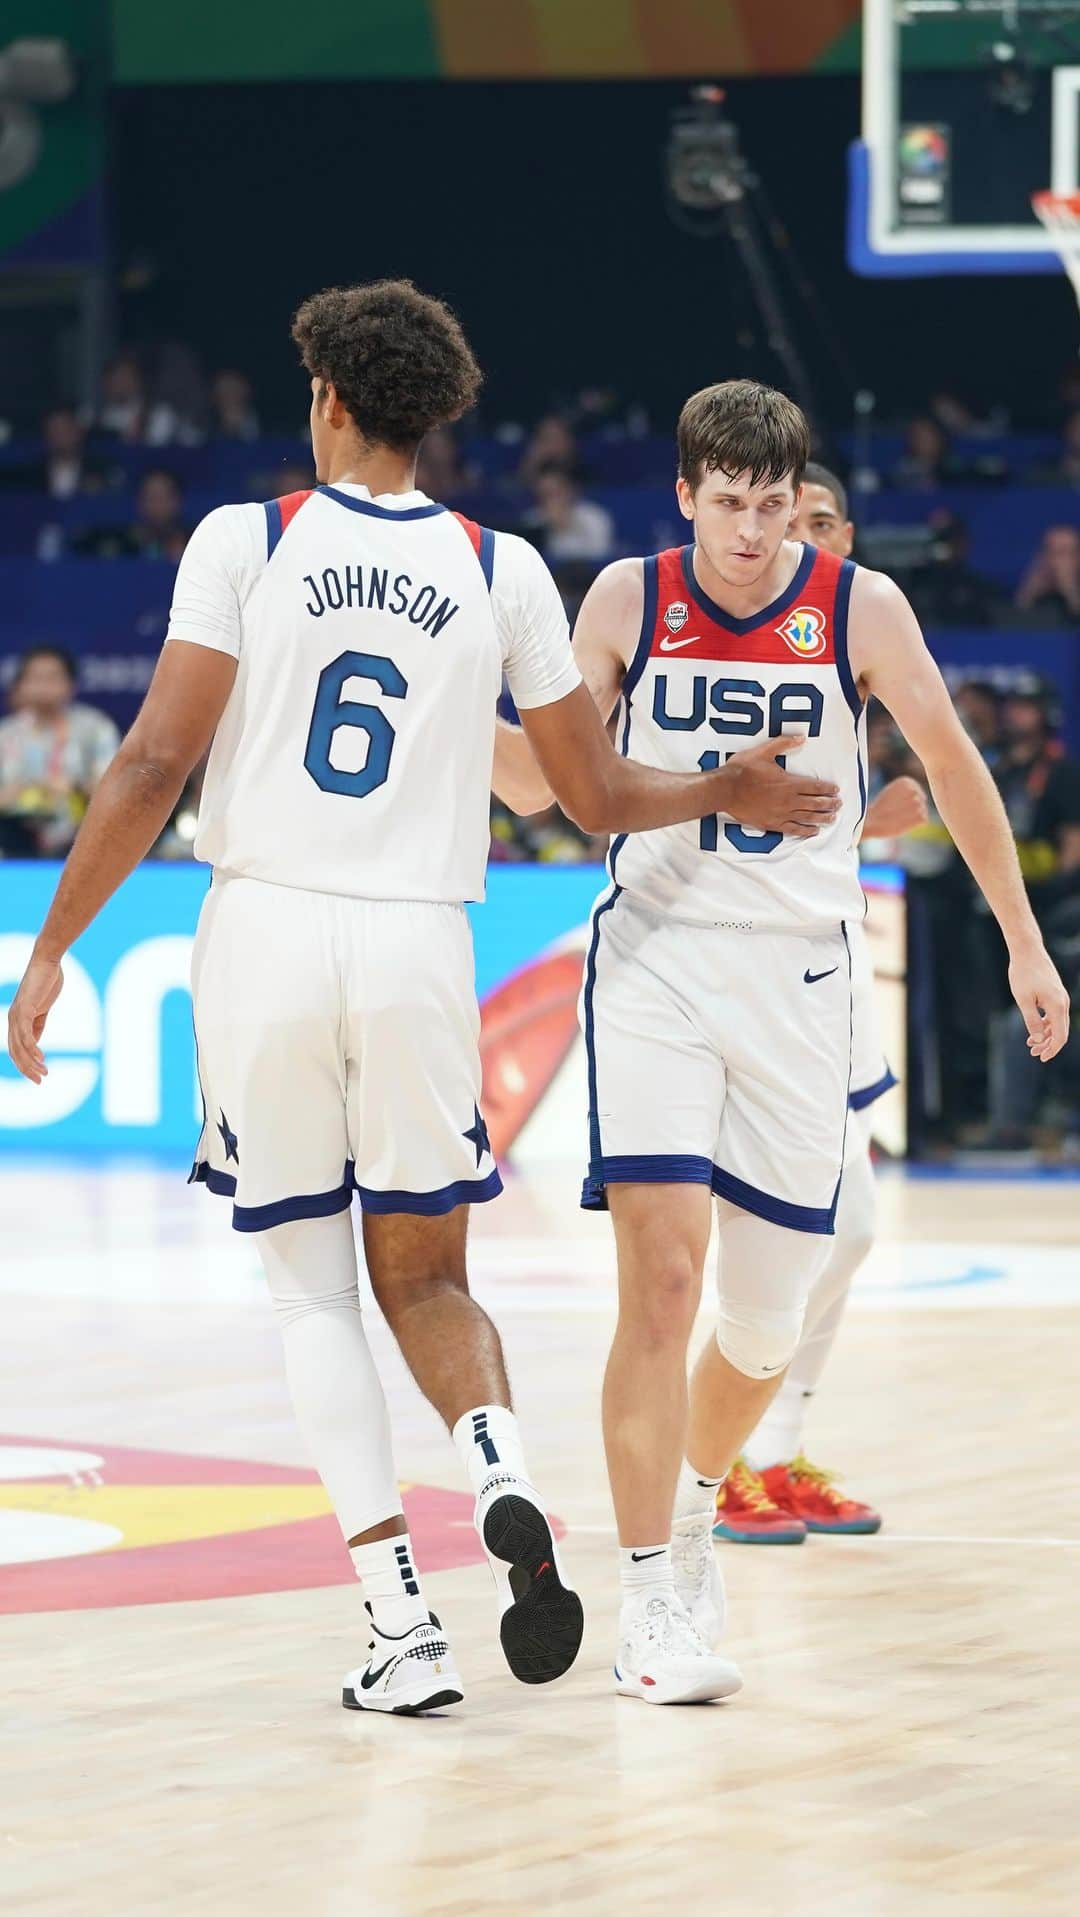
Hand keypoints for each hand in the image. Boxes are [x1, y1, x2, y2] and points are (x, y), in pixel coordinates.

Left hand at [6, 951, 63, 1083]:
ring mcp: (17, 1014)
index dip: (25, 1065)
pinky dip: (33, 1048)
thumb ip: (38, 1025)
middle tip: (40, 1080)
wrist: (47, 962)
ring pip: (19, 1046)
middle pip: (15, 1052)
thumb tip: (35, 1044)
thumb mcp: (42, 1009)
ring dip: (31, 1062)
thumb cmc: (46, 982)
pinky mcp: (25, 1009)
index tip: (39, 1076)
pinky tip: (42, 1057)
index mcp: (17, 1020)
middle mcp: (13, 1019)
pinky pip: (26, 1034)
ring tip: (43, 1072)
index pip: (16, 1049)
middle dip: (27, 1069)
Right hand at [714, 736, 839, 838]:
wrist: (725, 790)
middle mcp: (789, 800)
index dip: (828, 788)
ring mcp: (781, 814)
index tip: (836, 790)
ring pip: (807, 818)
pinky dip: (805, 831)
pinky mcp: (771, 824)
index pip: (815, 786)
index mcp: (789, 782)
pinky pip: (792, 829)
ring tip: (832, 819)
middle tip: (839, 804)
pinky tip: (813, 831)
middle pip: (815, 804)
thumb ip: (783, 744)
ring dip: (822, 818)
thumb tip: (801, 738)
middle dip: (829, 804)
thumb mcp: (763, 751)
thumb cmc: (742, 770)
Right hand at [863, 775, 927, 839]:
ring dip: (913, 817)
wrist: (870, 822)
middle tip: (897, 813)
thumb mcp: (891, 793)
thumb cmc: (879, 810)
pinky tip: (903, 823)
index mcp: (906, 781)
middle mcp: (914, 789)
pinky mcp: (920, 815)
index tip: (895, 805)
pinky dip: (915, 824)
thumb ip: (905, 791)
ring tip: (899, 818)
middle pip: (921, 801)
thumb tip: (921, 797)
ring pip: (922, 810)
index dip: (907, 801)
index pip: (916, 791)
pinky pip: (924, 819)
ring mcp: (918, 802)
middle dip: (911, 809)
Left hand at [1008, 944, 1071, 1063]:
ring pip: (1058, 1023)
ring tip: (1030, 1043)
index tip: (1041, 1058)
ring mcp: (1061, 997)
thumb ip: (1031, 1020)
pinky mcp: (1056, 993)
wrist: (1027, 950)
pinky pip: (1055, 1013)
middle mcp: (1063, 1002)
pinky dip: (1047, 1023)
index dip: (1052, 1049)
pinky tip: (1035, 1029)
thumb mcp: (1023, 1000)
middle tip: (1033, 1053)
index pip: (1060, 1036)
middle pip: (1061, 1031)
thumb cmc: (1023, 973)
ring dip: (1047, 1034)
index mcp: (1057, 1006)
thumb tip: (1038, 1039)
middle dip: (1048, 1044)